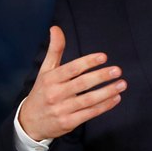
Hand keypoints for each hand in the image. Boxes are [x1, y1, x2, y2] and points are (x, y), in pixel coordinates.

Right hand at [18, 26, 126, 140]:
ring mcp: (62, 109)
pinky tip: (116, 98)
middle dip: (101, 76)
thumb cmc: (42, 91)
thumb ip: (54, 50)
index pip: (71, 69)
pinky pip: (89, 113)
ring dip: (107, 92)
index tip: (104, 56)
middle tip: (117, 70)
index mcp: (50, 79)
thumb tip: (55, 28)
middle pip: (81, 84)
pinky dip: (104, 106)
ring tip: (122, 84)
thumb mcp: (45, 70)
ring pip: (88, 100)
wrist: (29, 122)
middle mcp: (55, 93)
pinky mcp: (68, 123)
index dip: (88, 62)